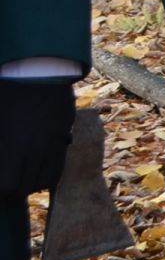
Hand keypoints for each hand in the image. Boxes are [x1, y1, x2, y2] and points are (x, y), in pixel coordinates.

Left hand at [0, 79, 75, 199]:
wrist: (41, 70)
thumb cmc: (8, 91)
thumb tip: (2, 150)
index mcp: (12, 146)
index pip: (6, 187)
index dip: (0, 189)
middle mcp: (33, 151)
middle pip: (22, 189)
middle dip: (10, 189)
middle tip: (5, 178)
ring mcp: (50, 145)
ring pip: (41, 182)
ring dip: (28, 184)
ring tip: (18, 174)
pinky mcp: (63, 138)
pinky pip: (57, 168)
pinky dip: (45, 175)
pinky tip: (35, 167)